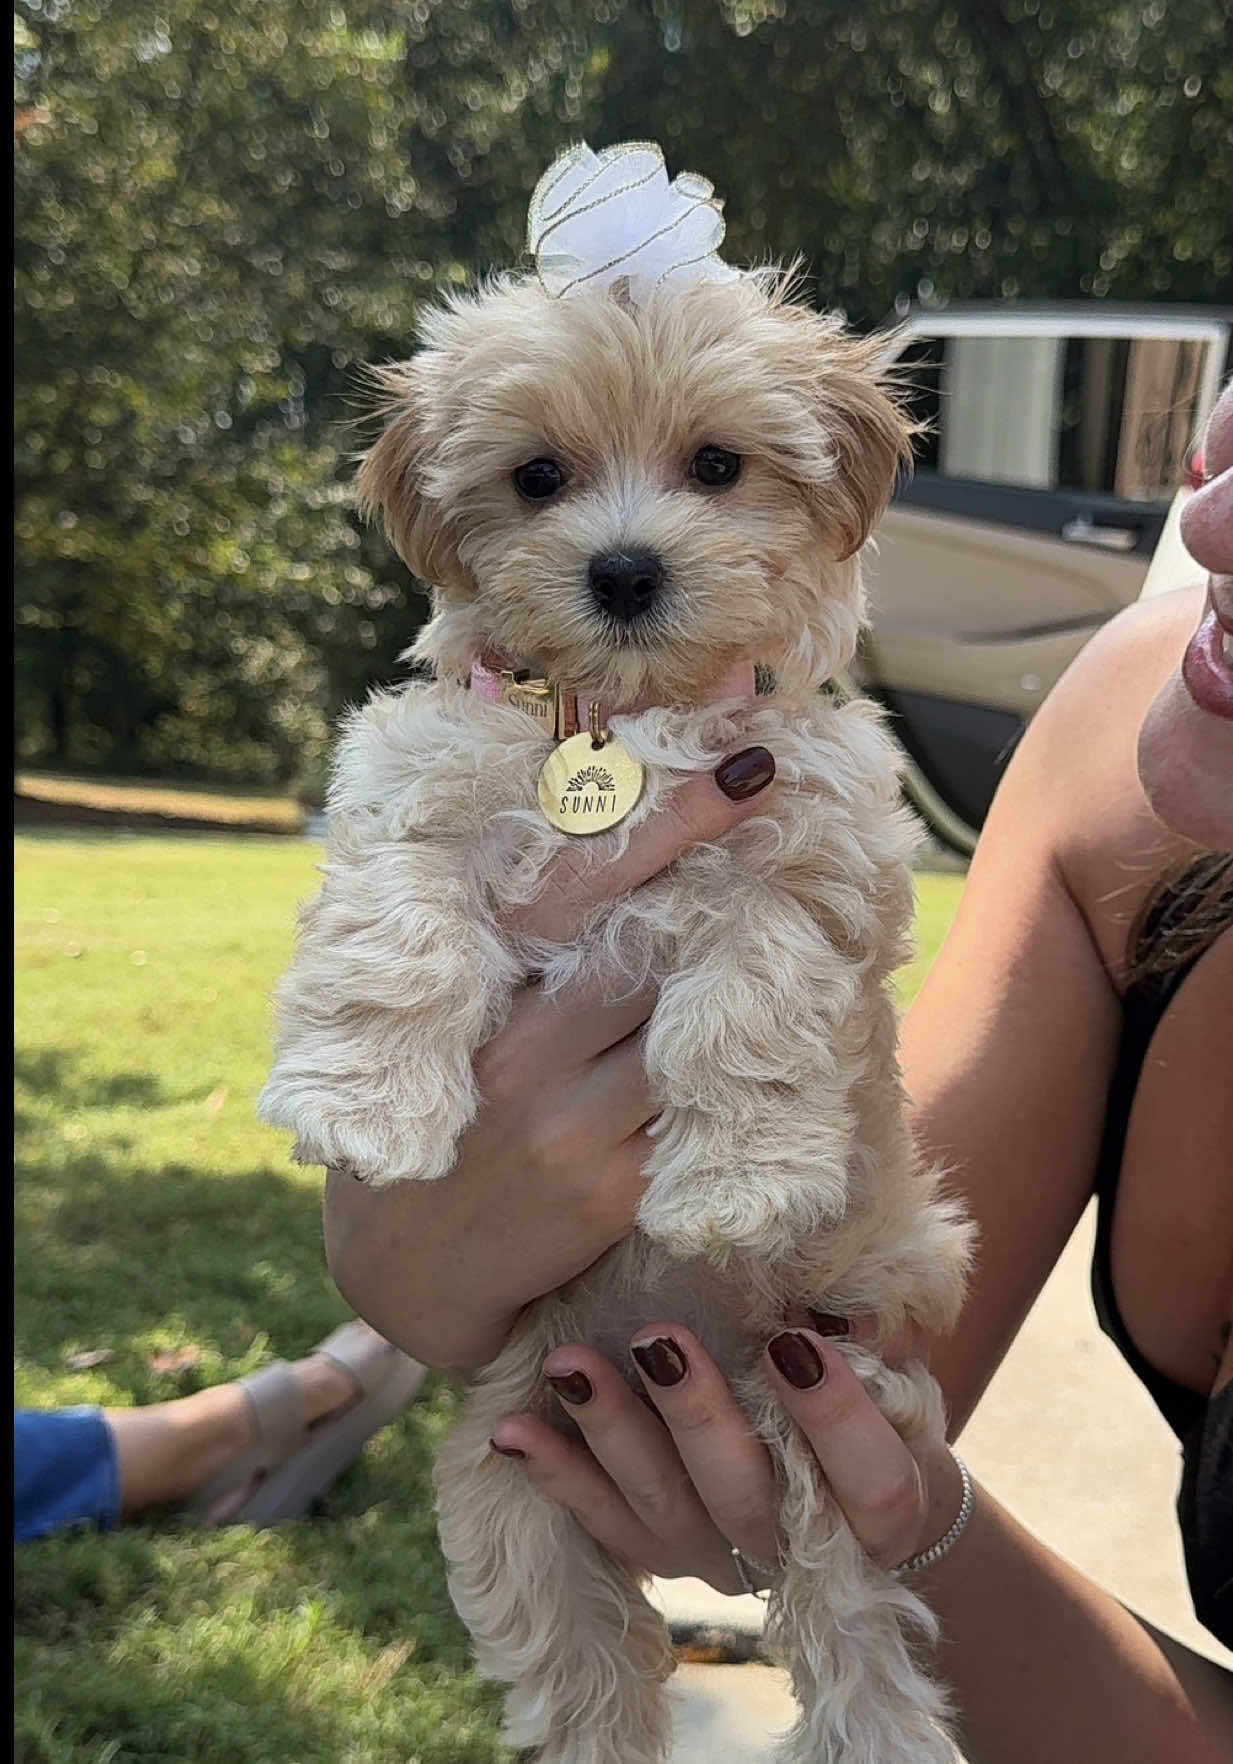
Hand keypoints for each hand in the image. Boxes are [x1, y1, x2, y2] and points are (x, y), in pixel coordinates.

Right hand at [324, 746, 776, 1373]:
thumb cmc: (438, 1114)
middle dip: (725, 894)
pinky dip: (733, 1075)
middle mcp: (524, 1059)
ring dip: (742, 988)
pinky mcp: (616, 1194)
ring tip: (798, 931)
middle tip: (793, 834)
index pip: (578, 891)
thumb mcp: (453, 1025)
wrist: (403, 1266)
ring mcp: (575, 1131)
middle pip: (654, 956)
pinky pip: (698, 1116)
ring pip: (690, 1037)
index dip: (665, 826)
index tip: (741, 770)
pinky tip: (770, 1044)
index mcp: (480, 1000)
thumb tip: (625, 869)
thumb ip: (521, 958)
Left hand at [490, 1321, 962, 1591]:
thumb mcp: (896, 1377)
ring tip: (569, 1366)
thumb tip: (829, 1271)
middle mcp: (794, 1546)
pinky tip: (509, 1431)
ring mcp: (717, 1555)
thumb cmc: (877, 1413)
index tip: (794, 1338)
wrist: (845, 1511)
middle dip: (696, 1416)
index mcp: (880, 1512)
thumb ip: (870, 1338)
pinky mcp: (657, 1552)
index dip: (836, 1418)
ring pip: (660, 1507)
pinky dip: (554, 1475)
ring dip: (611, 1432)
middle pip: (743, 1495)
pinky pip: (601, 1523)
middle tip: (658, 1338)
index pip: (870, 1483)